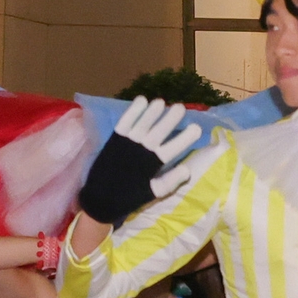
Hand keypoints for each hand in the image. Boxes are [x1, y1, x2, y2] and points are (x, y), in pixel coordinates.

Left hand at [78, 99, 196, 223]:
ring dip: (153, 112)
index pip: (173, 148)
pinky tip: (142, 100)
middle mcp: (141, 150)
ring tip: (162, 102)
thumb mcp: (154, 193)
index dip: (185, 138)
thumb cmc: (130, 195)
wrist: (101, 198)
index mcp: (152, 164)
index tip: (196, 128)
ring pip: (143, 123)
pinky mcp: (115, 138)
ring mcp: (127, 142)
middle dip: (171, 118)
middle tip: (181, 107)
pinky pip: (126, 121)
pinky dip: (134, 110)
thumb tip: (187, 169)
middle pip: (159, 131)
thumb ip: (171, 181)